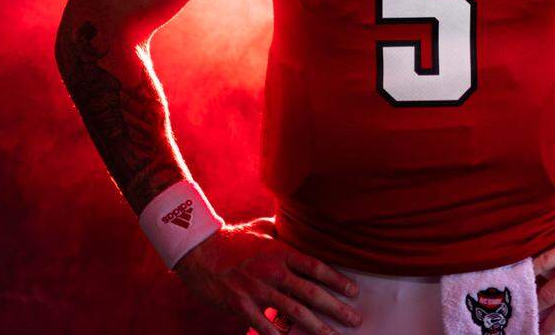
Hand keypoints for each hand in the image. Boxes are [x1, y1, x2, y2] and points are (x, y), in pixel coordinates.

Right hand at [173, 216, 362, 334]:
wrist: (199, 253)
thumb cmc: (233, 239)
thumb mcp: (262, 228)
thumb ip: (284, 232)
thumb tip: (301, 229)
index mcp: (280, 251)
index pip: (316, 267)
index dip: (337, 280)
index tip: (354, 291)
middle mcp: (273, 270)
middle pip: (311, 293)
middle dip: (336, 308)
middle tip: (355, 320)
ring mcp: (257, 290)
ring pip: (294, 312)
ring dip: (317, 327)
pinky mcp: (242, 306)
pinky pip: (266, 327)